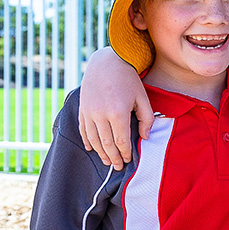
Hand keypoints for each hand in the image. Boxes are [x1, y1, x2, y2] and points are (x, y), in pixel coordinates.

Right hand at [77, 48, 152, 169]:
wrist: (106, 62)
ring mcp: (89, 112)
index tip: (129, 160)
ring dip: (100, 153)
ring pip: (93, 139)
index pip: (121, 141)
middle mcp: (100, 114)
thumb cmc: (128, 80)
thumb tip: (145, 137)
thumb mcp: (142, 98)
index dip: (125, 153)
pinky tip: (92, 149)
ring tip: (108, 161)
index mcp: (118, 112)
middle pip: (106, 143)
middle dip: (113, 157)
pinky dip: (87, 141)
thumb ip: (147, 119)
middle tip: (119, 167)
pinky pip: (83, 130)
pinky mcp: (82, 109)